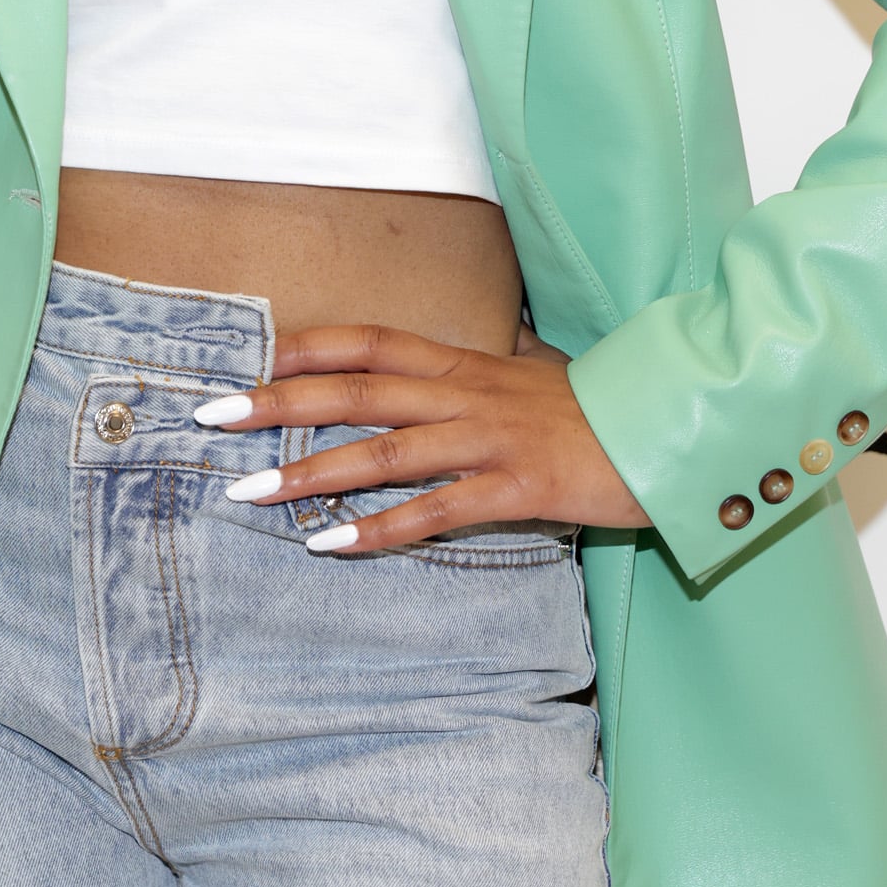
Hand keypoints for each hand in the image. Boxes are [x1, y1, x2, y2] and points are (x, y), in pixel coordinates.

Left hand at [200, 321, 650, 551]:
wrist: (675, 431)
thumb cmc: (597, 413)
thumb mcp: (529, 380)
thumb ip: (476, 379)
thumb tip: (434, 376)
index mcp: (467, 365)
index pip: (374, 341)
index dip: (311, 345)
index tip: (251, 354)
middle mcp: (469, 394)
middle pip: (358, 389)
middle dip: (279, 402)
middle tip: (211, 415)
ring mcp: (492, 440)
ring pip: (385, 451)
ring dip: (311, 472)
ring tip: (250, 492)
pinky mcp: (519, 487)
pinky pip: (438, 510)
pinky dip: (380, 529)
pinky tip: (331, 545)